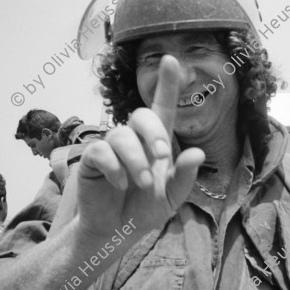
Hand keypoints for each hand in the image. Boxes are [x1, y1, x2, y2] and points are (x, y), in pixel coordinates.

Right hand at [76, 55, 204, 244]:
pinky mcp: (92, 158)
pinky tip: (119, 184)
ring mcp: (111, 147)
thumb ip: (184, 176)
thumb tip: (198, 153)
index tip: (171, 59)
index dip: (167, 84)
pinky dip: (114, 167)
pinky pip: (101, 150)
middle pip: (141, 115)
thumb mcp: (171, 196)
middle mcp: (134, 140)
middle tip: (162, 156)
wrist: (117, 231)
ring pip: (120, 134)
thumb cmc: (145, 209)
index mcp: (157, 144)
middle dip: (154, 133)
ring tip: (139, 182)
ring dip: (135, 159)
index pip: (162, 108)